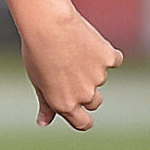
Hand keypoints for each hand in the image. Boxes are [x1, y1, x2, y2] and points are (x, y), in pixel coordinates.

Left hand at [21, 4, 122, 129]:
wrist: (48, 26)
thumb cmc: (37, 53)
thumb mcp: (38, 82)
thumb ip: (46, 104)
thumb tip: (44, 123)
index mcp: (64, 104)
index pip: (83, 123)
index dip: (84, 120)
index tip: (82, 114)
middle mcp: (84, 94)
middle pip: (94, 102)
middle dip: (87, 93)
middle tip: (70, 73)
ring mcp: (99, 77)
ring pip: (100, 78)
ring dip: (91, 68)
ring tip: (72, 51)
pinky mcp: (109, 59)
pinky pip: (113, 60)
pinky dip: (105, 54)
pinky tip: (89, 43)